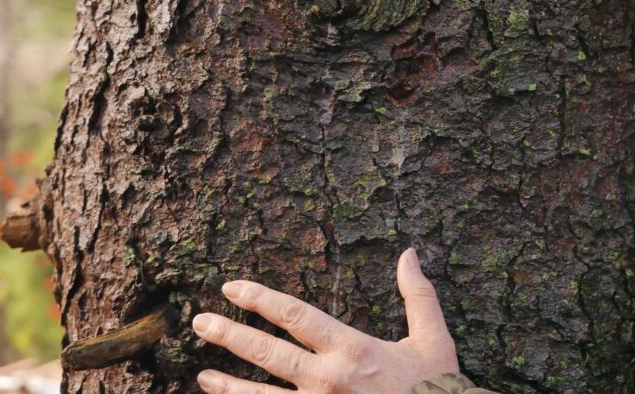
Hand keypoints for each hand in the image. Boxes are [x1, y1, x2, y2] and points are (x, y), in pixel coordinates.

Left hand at [191, 248, 458, 393]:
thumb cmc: (434, 388)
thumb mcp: (433, 338)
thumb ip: (418, 295)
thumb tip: (409, 254)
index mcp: (352, 349)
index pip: (295, 315)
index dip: (259, 298)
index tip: (232, 288)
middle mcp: (327, 379)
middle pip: (267, 353)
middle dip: (229, 335)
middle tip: (200, 323)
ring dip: (228, 385)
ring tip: (202, 376)